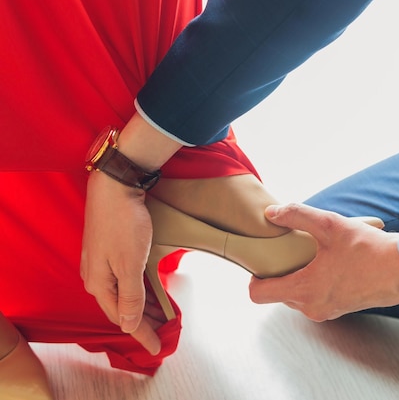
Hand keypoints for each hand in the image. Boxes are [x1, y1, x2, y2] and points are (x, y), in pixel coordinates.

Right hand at [81, 170, 161, 354]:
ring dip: (143, 308)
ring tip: (162, 317)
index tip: (157, 348)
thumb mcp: (130, 265)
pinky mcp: (110, 251)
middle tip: (164, 333)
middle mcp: (97, 276)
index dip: (141, 335)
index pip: (122, 319)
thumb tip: (128, 325)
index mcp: (99, 284)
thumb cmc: (123, 224)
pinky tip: (152, 293)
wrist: (115, 186)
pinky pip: (126, 280)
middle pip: (122, 309)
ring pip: (124, 295)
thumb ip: (130, 297)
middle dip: (143, 323)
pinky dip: (140, 291)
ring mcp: (102, 263)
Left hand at [249, 204, 398, 320]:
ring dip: (300, 276)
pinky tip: (330, 263)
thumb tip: (271, 214)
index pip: (258, 294)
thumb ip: (296, 216)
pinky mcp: (340, 309)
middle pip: (278, 293)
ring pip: (297, 295)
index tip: (265, 260)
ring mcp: (326, 311)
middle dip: (281, 272)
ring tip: (314, 254)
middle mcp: (312, 307)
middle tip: (291, 250)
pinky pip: (315, 297)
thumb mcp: (329, 225)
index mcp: (304, 289)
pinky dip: (316, 282)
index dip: (255, 276)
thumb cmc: (369, 249)